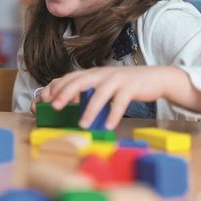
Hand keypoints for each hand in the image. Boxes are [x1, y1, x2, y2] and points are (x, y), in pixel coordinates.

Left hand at [38, 66, 200, 129]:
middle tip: (55, 107)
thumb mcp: (104, 85)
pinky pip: (120, 102)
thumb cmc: (125, 85)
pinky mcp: (131, 87)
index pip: (70, 77)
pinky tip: (108, 126)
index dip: (57, 87)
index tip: (46, 99)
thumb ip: (89, 91)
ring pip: (100, 94)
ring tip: (82, 124)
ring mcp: (116, 80)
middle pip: (80, 81)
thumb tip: (69, 104)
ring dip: (90, 110)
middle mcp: (102, 74)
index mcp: (93, 73)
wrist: (154, 78)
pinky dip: (113, 114)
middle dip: (66, 94)